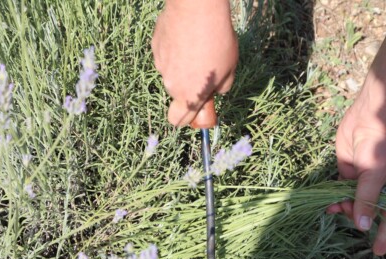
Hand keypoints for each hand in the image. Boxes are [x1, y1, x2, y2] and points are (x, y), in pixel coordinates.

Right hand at [151, 0, 237, 125]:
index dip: (188, 118)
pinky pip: (166, 55)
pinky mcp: (156, 47)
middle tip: (204, 70)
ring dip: (182, 67)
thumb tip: (216, 91)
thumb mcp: (230, 70)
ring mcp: (161, 65)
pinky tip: (186, 38)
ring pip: (171, 73)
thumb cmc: (217, 42)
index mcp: (190, 96)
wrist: (197, 10)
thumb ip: (222, 88)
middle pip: (177, 94)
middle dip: (189, 88)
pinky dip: (175, 51)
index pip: (178, 120)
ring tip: (197, 48)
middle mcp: (171, 84)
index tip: (198, 110)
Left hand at [327, 97, 385, 255]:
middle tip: (345, 214)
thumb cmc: (380, 147)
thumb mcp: (374, 176)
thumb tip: (362, 226)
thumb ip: (366, 200)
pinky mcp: (348, 176)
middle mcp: (379, 190)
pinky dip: (334, 199)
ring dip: (342, 208)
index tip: (378, 253)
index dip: (385, 235)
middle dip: (356, 218)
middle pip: (368, 213)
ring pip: (352, 204)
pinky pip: (341, 193)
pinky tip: (327, 203)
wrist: (367, 120)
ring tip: (333, 206)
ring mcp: (362, 183)